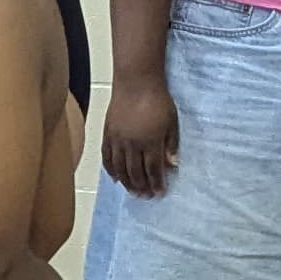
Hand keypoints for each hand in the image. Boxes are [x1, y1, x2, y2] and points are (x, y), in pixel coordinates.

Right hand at [100, 79, 179, 199]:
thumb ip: (171, 145)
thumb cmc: (158, 100)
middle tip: (145, 197)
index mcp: (150, 141)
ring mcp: (118, 140)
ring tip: (132, 192)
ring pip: (120, 168)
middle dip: (142, 186)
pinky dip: (111, 170)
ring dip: (127, 182)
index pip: (153, 169)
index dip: (156, 183)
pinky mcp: (108, 134)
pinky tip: (115, 179)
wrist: (136, 83)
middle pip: (136, 172)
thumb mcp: (172, 122)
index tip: (159, 193)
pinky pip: (107, 157)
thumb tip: (172, 165)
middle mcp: (132, 144)